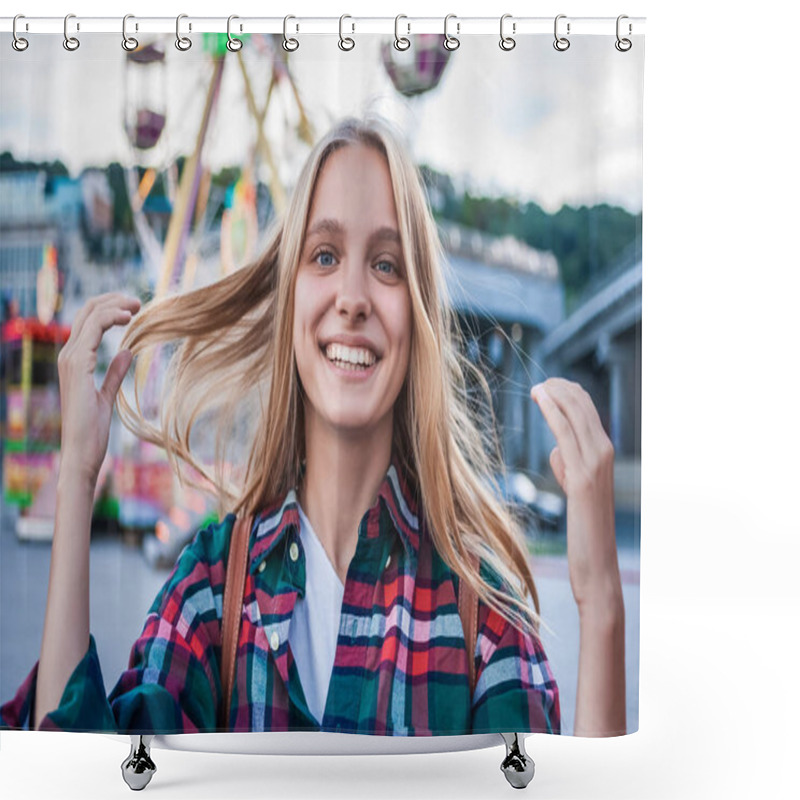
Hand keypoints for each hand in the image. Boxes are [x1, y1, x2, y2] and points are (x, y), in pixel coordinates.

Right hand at [57, 292, 140, 486]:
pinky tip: (127, 318)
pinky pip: (92, 330)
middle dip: (113, 301)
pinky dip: (110, 317)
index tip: (134, 308)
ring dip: (114, 305)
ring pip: (90, 316)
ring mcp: (70, 359)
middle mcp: (68, 355)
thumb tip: (128, 352)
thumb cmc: (91, 430)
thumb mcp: (106, 395)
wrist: (81, 451)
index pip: (88, 321)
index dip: (109, 309)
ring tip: (136, 306)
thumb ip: (114, 373)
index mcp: (75, 361)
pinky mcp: (77, 365)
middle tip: (138, 302)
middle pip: (87, 312)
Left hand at [530, 378, 620, 611]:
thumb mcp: (576, 487)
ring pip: (575, 414)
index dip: (567, 392)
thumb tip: (557, 449)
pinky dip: (552, 411)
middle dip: (560, 388)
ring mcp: (596, 463)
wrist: (597, 563)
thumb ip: (569, 465)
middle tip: (538, 383)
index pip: (587, 409)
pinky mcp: (583, 477)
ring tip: (535, 387)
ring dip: (554, 394)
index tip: (546, 385)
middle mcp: (605, 452)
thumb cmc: (585, 527)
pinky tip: (539, 398)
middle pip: (582, 405)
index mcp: (605, 452)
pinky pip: (566, 434)